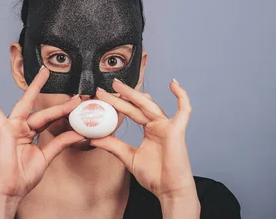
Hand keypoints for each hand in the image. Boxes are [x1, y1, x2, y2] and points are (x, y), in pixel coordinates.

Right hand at [0, 66, 83, 217]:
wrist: (11, 189)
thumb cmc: (23, 177)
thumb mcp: (46, 157)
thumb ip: (60, 143)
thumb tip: (78, 133)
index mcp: (30, 134)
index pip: (50, 118)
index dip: (64, 111)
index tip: (77, 102)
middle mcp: (21, 128)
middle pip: (38, 106)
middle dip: (50, 93)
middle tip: (57, 75)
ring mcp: (12, 127)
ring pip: (27, 105)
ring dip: (35, 88)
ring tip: (44, 72)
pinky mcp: (3, 130)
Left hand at [91, 79, 197, 203]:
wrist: (169, 191)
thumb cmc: (154, 177)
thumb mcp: (128, 157)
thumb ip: (112, 145)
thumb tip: (92, 138)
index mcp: (149, 130)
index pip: (131, 111)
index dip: (117, 103)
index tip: (101, 97)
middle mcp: (158, 125)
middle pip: (138, 105)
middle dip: (121, 95)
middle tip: (105, 87)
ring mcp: (168, 126)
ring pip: (150, 105)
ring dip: (134, 94)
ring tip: (118, 85)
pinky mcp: (177, 130)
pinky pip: (184, 110)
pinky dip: (181, 96)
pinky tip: (173, 84)